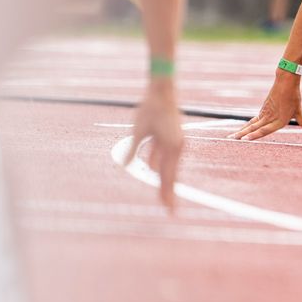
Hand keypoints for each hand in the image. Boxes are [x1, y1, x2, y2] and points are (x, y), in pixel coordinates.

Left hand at [122, 82, 184, 210]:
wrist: (162, 91)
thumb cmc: (150, 109)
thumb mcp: (137, 130)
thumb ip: (133, 149)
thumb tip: (125, 166)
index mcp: (171, 146)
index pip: (167, 176)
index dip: (167, 193)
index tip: (169, 208)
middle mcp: (176, 146)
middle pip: (170, 174)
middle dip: (168, 192)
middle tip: (170, 209)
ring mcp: (176, 142)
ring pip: (168, 166)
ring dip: (164, 179)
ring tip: (164, 195)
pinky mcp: (172, 137)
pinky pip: (165, 155)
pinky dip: (160, 164)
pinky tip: (152, 170)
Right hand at [231, 70, 301, 140]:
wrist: (286, 81)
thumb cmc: (293, 96)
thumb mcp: (299, 111)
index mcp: (279, 120)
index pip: (264, 130)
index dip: (254, 136)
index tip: (244, 140)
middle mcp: (270, 117)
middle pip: (253, 128)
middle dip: (242, 135)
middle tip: (231, 140)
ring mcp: (265, 113)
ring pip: (251, 124)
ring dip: (242, 131)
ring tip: (232, 137)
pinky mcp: (263, 109)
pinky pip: (254, 119)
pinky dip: (248, 125)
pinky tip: (243, 130)